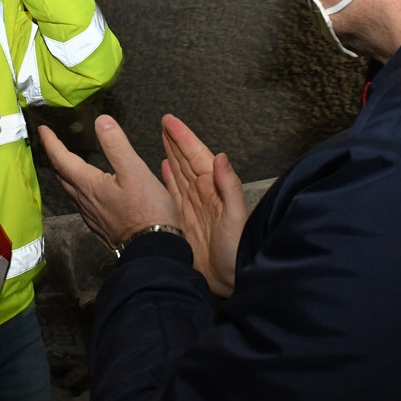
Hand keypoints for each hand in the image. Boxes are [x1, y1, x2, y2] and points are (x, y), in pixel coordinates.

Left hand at [39, 116, 179, 251]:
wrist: (153, 249)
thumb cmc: (147, 209)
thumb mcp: (135, 171)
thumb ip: (117, 145)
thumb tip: (101, 121)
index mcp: (88, 185)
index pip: (62, 160)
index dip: (51, 143)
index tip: (43, 130)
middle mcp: (84, 201)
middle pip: (63, 176)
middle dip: (56, 158)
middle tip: (53, 144)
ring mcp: (91, 216)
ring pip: (71, 191)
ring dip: (66, 174)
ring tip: (68, 163)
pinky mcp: (100, 226)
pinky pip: (82, 203)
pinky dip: (79, 189)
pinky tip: (89, 190)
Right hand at [160, 114, 245, 296]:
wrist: (233, 279)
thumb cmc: (238, 249)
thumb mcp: (237, 217)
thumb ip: (230, 187)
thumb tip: (221, 157)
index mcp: (214, 189)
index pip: (197, 156)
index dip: (184, 137)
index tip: (170, 121)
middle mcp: (203, 194)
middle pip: (186, 161)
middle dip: (176, 141)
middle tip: (164, 124)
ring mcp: (194, 206)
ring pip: (179, 174)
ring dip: (172, 155)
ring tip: (162, 138)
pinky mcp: (185, 221)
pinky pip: (174, 194)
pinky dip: (168, 179)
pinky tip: (163, 168)